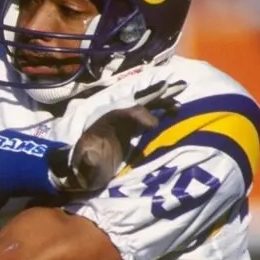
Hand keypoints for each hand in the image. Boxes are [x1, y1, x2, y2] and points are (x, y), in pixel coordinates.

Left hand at [49, 80, 185, 191]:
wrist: (79, 171)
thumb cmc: (82, 167)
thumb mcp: (83, 166)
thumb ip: (87, 161)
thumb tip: (91, 156)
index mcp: (104, 123)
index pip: (124, 112)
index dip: (138, 115)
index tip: (153, 123)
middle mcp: (116, 119)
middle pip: (138, 102)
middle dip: (156, 95)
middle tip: (178, 88)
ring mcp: (124, 125)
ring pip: (145, 107)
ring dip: (162, 102)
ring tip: (180, 103)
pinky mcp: (131, 132)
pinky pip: (147, 118)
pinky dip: (161, 113)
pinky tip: (175, 113)